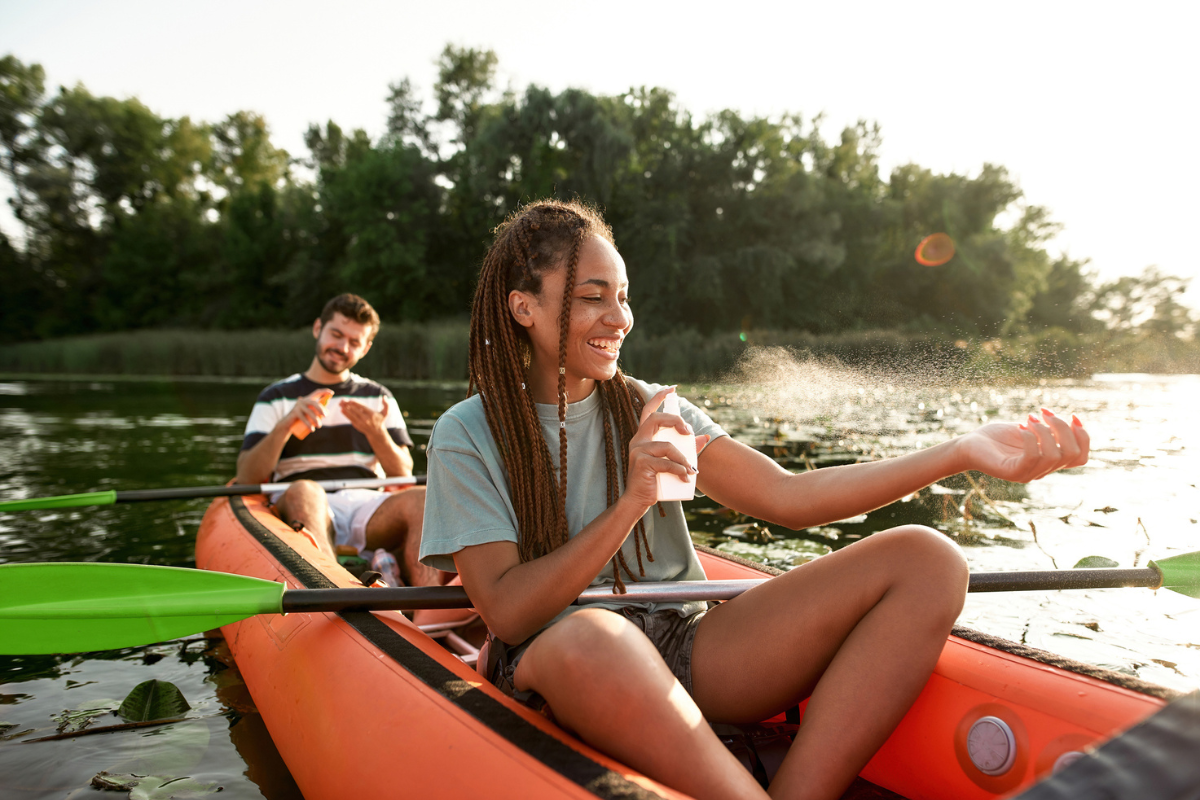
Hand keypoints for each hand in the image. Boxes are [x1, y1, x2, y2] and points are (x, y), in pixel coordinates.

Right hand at [285, 389, 330, 435]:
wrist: (288, 423)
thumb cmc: (301, 418)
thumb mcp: (309, 413)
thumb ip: (317, 412)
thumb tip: (327, 412)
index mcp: (307, 399)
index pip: (317, 392)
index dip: (324, 391)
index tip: (332, 393)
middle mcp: (302, 401)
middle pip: (314, 403)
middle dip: (321, 409)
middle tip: (326, 416)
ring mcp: (298, 406)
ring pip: (309, 412)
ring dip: (316, 420)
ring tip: (319, 426)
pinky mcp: (294, 412)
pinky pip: (303, 418)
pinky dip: (308, 424)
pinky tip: (312, 429)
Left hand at [341, 396, 388, 435]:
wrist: (376, 433)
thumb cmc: (380, 420)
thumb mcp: (386, 413)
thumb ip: (386, 405)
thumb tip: (384, 397)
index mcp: (371, 414)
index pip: (362, 407)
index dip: (356, 403)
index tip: (350, 400)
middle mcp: (365, 419)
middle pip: (355, 410)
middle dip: (348, 405)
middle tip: (342, 400)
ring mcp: (360, 423)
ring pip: (351, 414)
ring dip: (345, 409)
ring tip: (340, 404)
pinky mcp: (357, 425)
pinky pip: (350, 419)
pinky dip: (346, 414)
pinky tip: (342, 410)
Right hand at [621, 387, 708, 510]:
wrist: (638, 500)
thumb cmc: (655, 480)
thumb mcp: (671, 462)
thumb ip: (686, 449)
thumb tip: (705, 437)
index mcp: (644, 437)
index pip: (648, 411)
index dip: (659, 397)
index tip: (671, 389)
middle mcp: (638, 440)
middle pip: (656, 419)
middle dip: (675, 420)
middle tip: (689, 431)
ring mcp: (638, 451)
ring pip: (667, 446)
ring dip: (683, 458)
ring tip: (691, 470)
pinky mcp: (641, 463)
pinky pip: (666, 463)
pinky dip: (679, 470)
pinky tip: (686, 478)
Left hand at [956, 408, 1088, 482]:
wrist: (967, 446)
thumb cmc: (996, 437)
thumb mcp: (1028, 430)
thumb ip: (1049, 430)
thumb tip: (1073, 421)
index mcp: (1048, 462)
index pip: (1080, 458)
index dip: (1084, 437)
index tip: (1073, 415)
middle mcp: (1041, 471)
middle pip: (1071, 454)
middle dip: (1063, 428)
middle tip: (1043, 413)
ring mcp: (1027, 474)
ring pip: (1054, 456)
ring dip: (1045, 431)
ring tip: (1029, 419)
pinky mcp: (1011, 472)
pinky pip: (1032, 457)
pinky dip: (1030, 438)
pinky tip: (1019, 426)